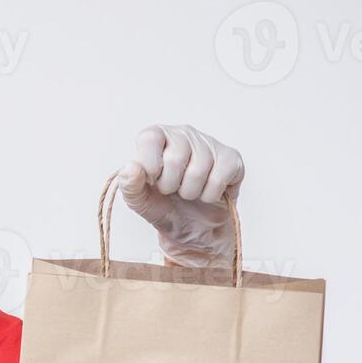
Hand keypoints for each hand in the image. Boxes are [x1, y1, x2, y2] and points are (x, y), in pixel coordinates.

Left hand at [117, 124, 245, 267]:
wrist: (194, 228)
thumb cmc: (165, 206)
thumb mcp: (140, 200)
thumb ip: (130, 185)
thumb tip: (129, 167)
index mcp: (156, 137)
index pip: (149, 138)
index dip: (150, 165)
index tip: (151, 181)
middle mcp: (183, 134)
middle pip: (175, 158)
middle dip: (171, 185)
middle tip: (172, 190)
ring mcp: (209, 143)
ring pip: (199, 170)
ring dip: (190, 193)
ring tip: (188, 192)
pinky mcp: (231, 158)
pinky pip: (219, 178)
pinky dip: (210, 195)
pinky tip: (207, 192)